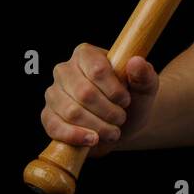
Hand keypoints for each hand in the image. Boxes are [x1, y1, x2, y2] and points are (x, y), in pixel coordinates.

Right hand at [41, 44, 159, 157]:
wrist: (121, 123)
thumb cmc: (132, 99)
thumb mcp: (145, 86)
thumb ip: (144, 74)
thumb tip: (136, 62)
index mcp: (86, 54)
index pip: (97, 69)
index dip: (114, 90)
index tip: (126, 101)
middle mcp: (65, 70)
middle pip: (84, 93)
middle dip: (108, 112)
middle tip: (121, 119)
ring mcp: (53, 93)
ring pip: (72, 112)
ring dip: (97, 126)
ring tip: (113, 131)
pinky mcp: (48, 116)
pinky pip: (55, 127)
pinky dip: (76, 136)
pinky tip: (93, 139)